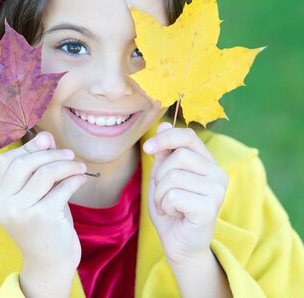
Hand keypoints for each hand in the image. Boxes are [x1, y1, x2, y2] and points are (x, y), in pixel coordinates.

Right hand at [0, 132, 87, 295]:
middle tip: (69, 154)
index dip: (28, 148)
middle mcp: (3, 205)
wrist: (50, 261)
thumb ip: (37, 167)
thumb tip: (45, 136)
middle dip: (50, 154)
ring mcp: (21, 212)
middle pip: (23, 163)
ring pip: (45, 173)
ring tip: (79, 167)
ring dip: (67, 165)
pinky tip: (81, 180)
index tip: (48, 142)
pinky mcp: (42, 218)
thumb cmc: (43, 222)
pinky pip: (62, 187)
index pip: (7, 161)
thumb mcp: (36, 193)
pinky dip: (75, 179)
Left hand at [143, 122, 228, 264]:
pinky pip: (174, 196)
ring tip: (169, 205)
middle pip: (179, 156)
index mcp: (207, 162)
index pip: (188, 136)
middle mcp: (218, 173)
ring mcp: (217, 191)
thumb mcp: (162, 176)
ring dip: (160, 194)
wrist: (178, 242)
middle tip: (163, 193)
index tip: (148, 148)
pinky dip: (165, 205)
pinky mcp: (211, 207)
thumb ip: (165, 153)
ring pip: (173, 177)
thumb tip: (165, 124)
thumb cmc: (171, 208)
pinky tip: (175, 214)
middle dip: (160, 175)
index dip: (165, 138)